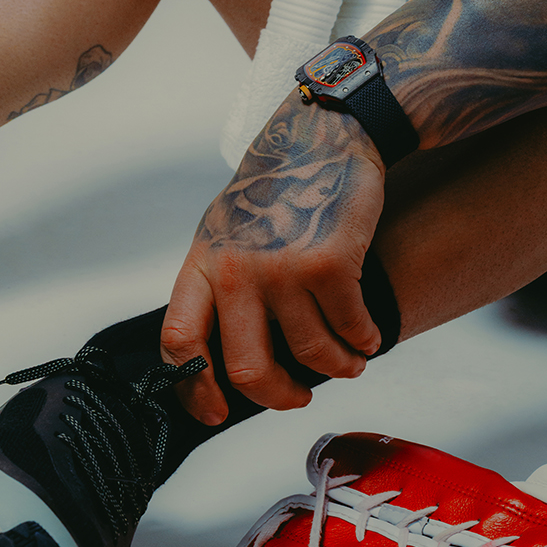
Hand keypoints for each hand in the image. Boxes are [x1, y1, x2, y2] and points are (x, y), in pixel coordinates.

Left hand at [161, 91, 385, 423]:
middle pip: (247, 367)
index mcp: (204, 264)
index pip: (180, 342)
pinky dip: (364, 340)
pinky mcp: (329, 264)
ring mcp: (282, 269)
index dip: (194, 390)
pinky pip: (351, 328)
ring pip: (311, 354)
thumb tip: (229, 354)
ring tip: (349, 362)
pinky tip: (367, 334)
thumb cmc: (277, 187)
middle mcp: (236, 271)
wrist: (322, 135)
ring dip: (338, 368)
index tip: (216, 411)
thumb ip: (220, 286)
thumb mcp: (225, 230)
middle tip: (299, 396)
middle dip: (279, 398)